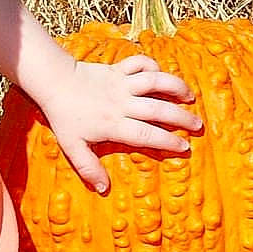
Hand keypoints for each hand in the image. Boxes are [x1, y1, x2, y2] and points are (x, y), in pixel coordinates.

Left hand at [34, 53, 202, 194]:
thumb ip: (88, 168)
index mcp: (113, 124)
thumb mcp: (72, 147)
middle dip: (181, 118)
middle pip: (158, 109)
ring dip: (175, 86)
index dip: (167, 141)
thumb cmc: (64, 117)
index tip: (184, 147)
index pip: (146, 134)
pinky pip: (140, 63)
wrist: (54, 83)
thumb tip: (104, 189)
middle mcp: (121, 103)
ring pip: (154, 82)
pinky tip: (162, 74)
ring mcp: (121, 84)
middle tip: (197, 125)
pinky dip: (153, 65)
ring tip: (190, 96)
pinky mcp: (118, 68)